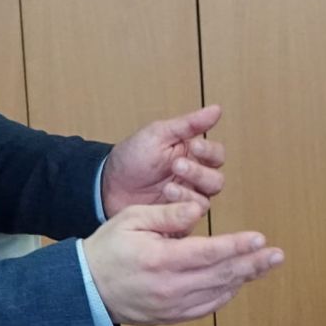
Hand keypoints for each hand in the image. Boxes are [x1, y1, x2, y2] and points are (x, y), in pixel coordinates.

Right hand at [84, 201, 282, 325]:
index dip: (237, 246)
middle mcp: (170, 287)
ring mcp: (172, 306)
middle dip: (253, 264)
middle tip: (278, 255)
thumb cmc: (107, 249)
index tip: (260, 239)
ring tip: (265, 265)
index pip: (208, 253)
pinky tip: (238, 282)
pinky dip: (226, 294)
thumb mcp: (131, 220)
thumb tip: (200, 211)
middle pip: (221, 275)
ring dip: (244, 279)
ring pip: (218, 293)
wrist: (86, 289)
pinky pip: (207, 307)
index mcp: (160, 260)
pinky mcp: (172, 316)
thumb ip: (167, 216)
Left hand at [101, 105, 225, 217]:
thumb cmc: (132, 158)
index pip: (216, 155)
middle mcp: (194, 178)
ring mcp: (186, 198)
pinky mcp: (178, 216)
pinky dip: (182, 206)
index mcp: (192, 156)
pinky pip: (192, 215)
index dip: (210, 151)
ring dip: (189, 191)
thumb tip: (216, 109)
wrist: (108, 186)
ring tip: (168, 186)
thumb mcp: (159, 134)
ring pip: (207, 199)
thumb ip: (190, 124)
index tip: (194, 146)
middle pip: (216, 180)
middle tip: (176, 166)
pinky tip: (166, 198)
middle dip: (198, 173)